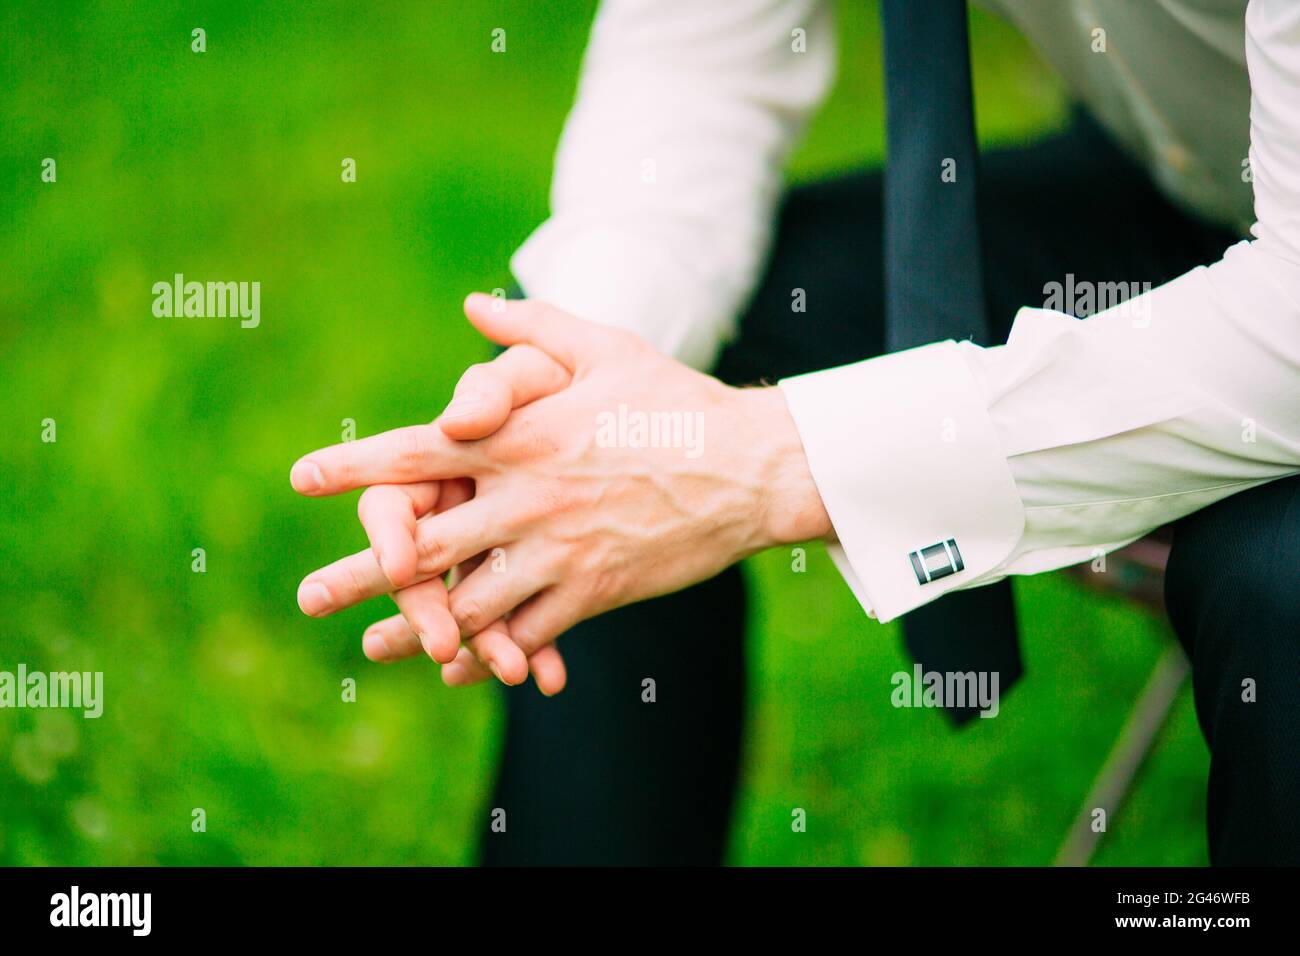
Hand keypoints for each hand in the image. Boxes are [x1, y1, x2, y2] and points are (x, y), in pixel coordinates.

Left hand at [292, 294, 831, 668]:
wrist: (750, 469)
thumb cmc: (675, 401)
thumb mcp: (606, 347)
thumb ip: (533, 325)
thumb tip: (473, 303)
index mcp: (520, 436)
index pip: (418, 451)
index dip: (354, 467)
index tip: (303, 479)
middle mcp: (527, 497)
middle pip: (424, 543)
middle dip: (360, 574)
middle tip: (307, 596)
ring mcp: (559, 550)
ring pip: (469, 602)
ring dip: (415, 629)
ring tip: (368, 649)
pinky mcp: (593, 591)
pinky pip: (527, 633)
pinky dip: (490, 654)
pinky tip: (458, 670)